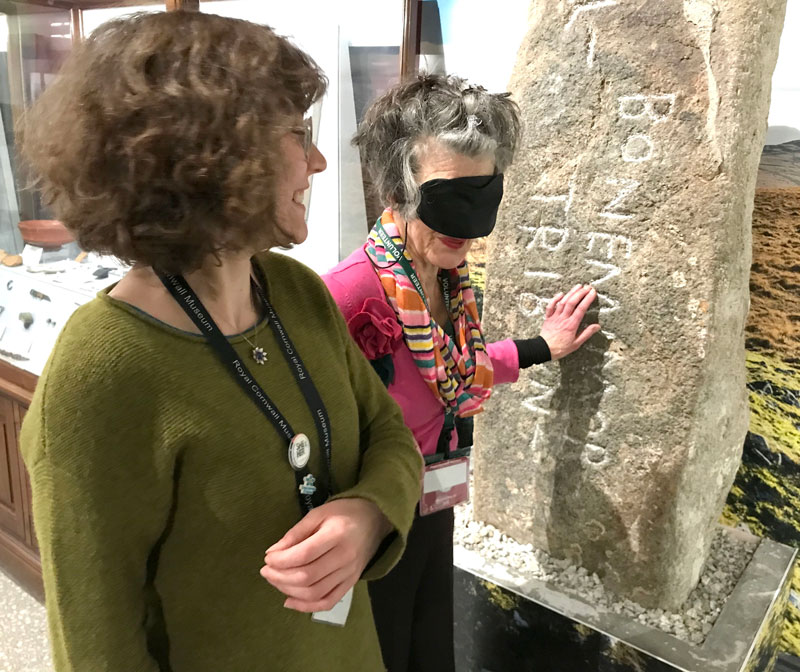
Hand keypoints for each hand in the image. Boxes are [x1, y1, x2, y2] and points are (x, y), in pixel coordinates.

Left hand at [260, 497, 391, 611]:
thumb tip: (272, 553)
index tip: (268, 558)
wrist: (374, 520)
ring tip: (276, 581)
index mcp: (337, 535)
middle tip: (266, 570)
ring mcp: (349, 573)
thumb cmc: (344, 512)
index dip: (281, 560)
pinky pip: (328, 602)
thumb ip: (296, 533)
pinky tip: (290, 600)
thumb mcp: (318, 513)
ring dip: (289, 591)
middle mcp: (345, 557)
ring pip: (315, 593)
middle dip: (280, 577)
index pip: (304, 554)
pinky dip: (307, 606)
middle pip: (307, 577)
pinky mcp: (351, 583)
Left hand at [539, 284, 600, 359]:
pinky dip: (555, 299)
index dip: (587, 299)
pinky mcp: (548, 318)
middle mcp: (563, 318)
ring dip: (570, 293)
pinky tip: (561, 294)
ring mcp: (555, 317)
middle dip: (580, 293)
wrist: (544, 350)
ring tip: (578, 286)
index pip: (581, 309)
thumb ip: (587, 333)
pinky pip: (550, 306)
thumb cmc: (560, 348)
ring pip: (563, 302)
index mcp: (572, 325)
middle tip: (587, 287)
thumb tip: (597, 326)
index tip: (593, 292)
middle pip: (572, 302)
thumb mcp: (576, 344)